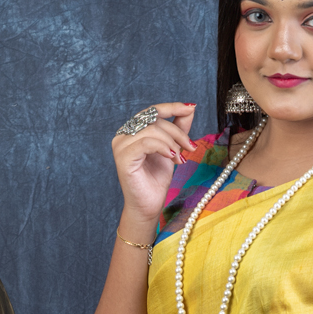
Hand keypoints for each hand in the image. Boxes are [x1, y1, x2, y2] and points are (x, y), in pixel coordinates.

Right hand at [112, 101, 197, 232]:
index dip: (172, 107)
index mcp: (133, 131)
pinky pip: (146, 143)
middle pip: (155, 120)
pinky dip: (163, 148)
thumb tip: (190, 109)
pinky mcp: (123, 157)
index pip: (153, 111)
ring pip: (152, 131)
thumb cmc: (156, 180)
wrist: (148, 206)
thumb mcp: (172, 149)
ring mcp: (121, 145)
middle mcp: (123, 134)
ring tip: (180, 158)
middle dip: (177, 132)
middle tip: (190, 147)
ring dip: (172, 143)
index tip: (191, 107)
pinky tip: (172, 158)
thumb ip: (178, 129)